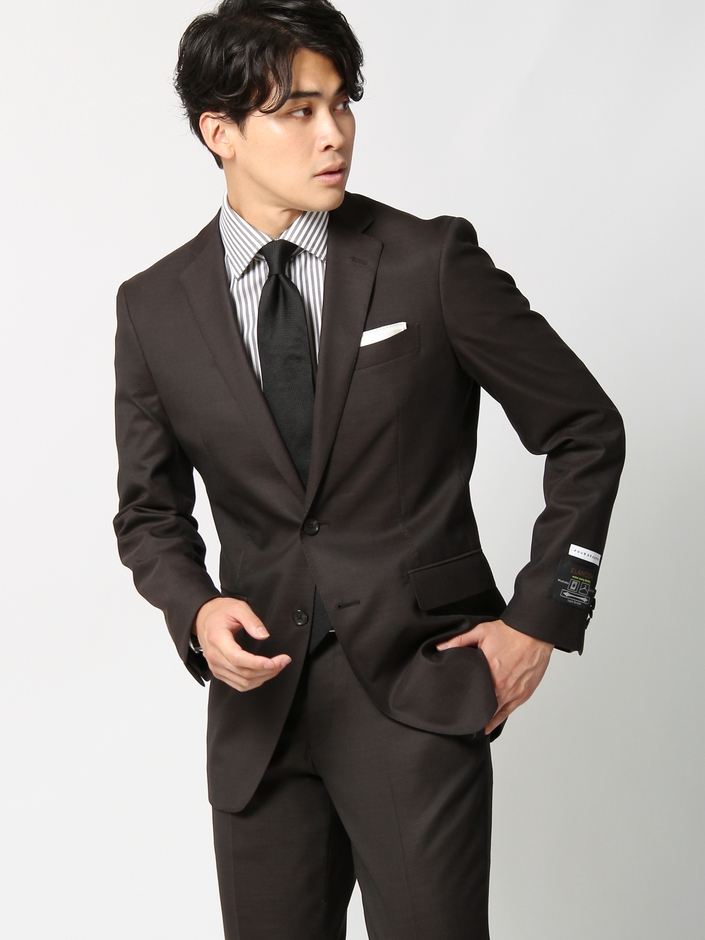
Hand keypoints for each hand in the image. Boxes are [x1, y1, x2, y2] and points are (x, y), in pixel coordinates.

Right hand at [193, 597, 291, 691]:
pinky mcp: (219, 672)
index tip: (273, 662)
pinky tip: (265, 673)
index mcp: (217, 639)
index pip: (237, 658)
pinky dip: (255, 682)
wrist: (202, 617)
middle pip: (243, 673)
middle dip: (268, 670)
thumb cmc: (219, 612)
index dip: (257, 664)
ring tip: (278, 666)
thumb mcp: (238, 608)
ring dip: (263, 677)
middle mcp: (215, 656)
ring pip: (243, 682)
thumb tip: (264, 635)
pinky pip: (238, 684)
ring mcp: (216, 666)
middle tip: (283, 661)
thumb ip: (252, 621)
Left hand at [436, 619, 552, 733]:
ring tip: (470, 724)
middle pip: (483, 707)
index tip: (453, 708)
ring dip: (484, 719)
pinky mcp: (524, 694)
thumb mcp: (481, 631)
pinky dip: (497, 719)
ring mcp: (514, 693)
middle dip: (471, 712)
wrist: (534, 633)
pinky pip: (508, 712)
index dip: (462, 703)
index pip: (472, 696)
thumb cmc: (510, 632)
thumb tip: (441, 648)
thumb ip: (459, 640)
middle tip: (458, 717)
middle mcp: (502, 687)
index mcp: (490, 674)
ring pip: (495, 714)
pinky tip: (488, 725)